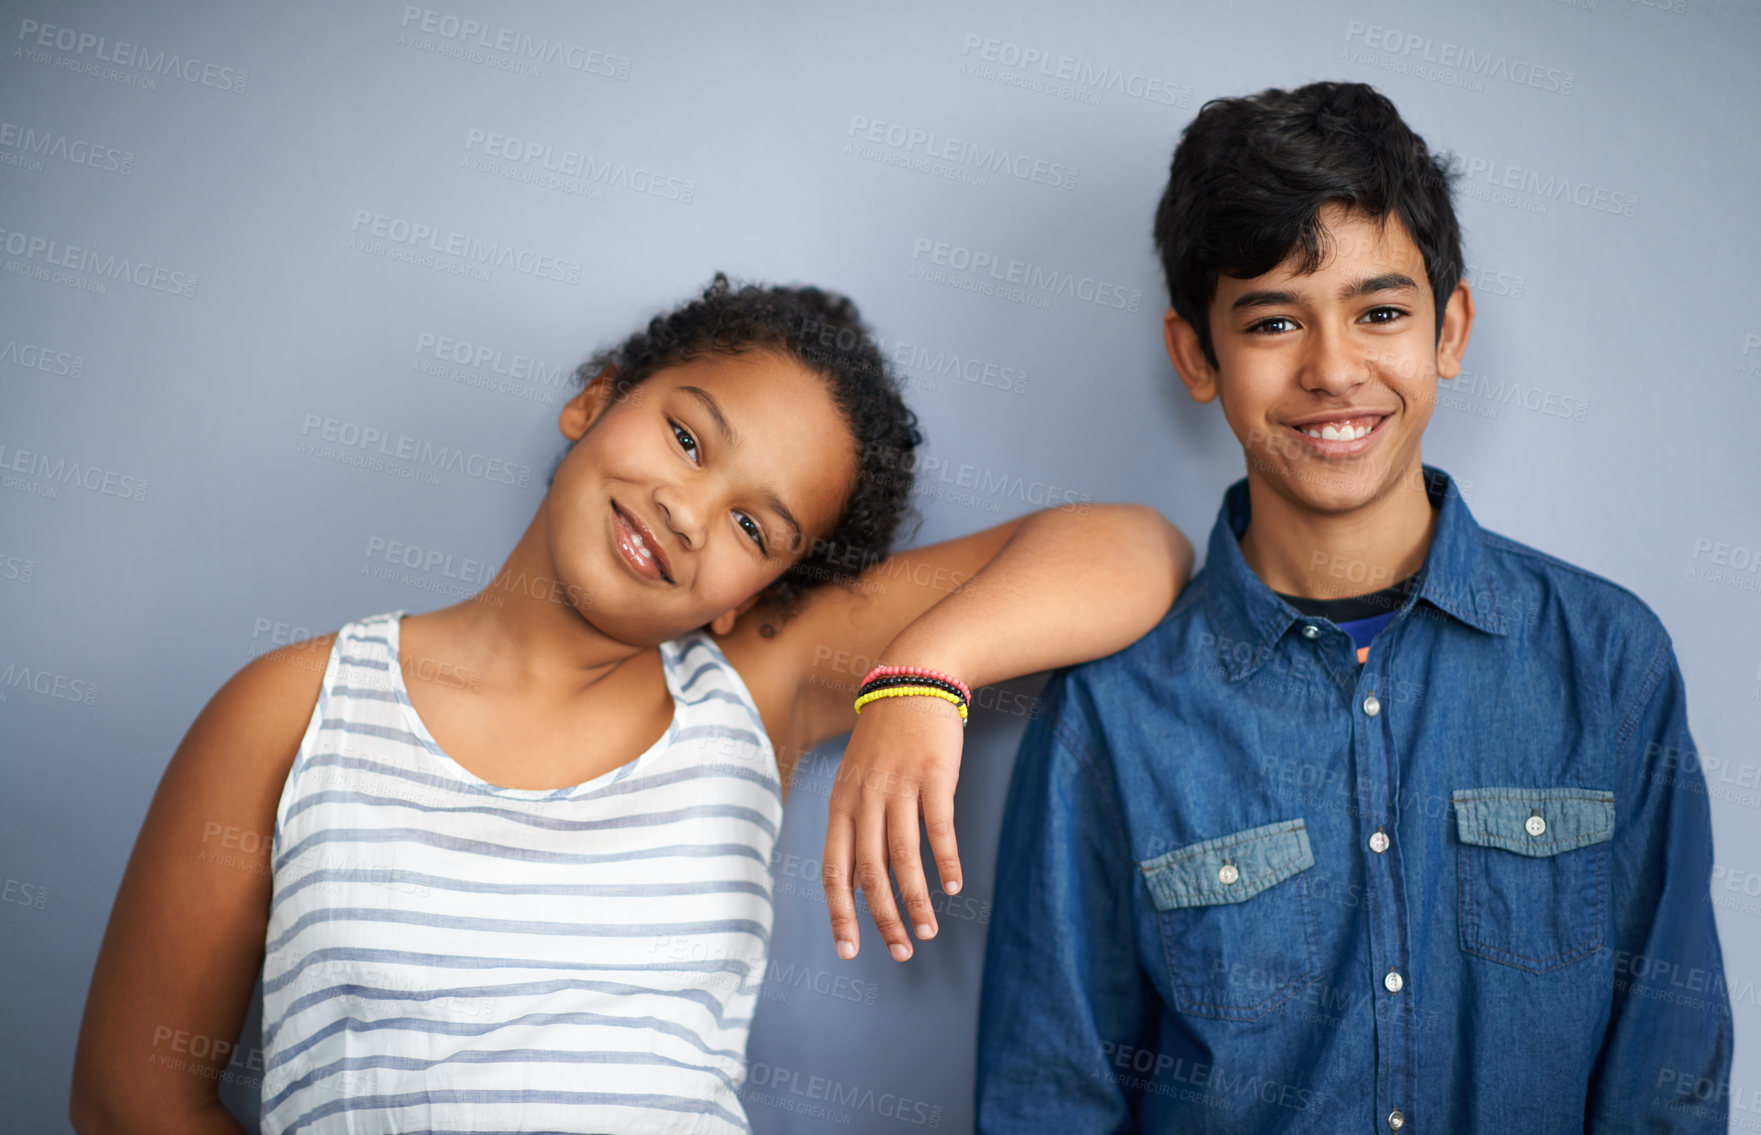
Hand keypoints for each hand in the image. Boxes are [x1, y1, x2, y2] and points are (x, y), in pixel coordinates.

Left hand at [821, 690, 964, 960]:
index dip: (840, 914)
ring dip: (916, 900)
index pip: (834, 871)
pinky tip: (953, 886)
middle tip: (901, 951)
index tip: (849, 952)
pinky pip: (939, 828)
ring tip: (929, 930)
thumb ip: (857, 829)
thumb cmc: (885, 739)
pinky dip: (946, 862)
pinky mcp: (934, 776)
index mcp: (842, 805)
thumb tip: (859, 884)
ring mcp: (899, 787)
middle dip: (884, 919)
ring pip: (904, 858)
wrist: (911, 681)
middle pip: (870, 873)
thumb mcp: (857, 781)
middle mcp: (865, 799)